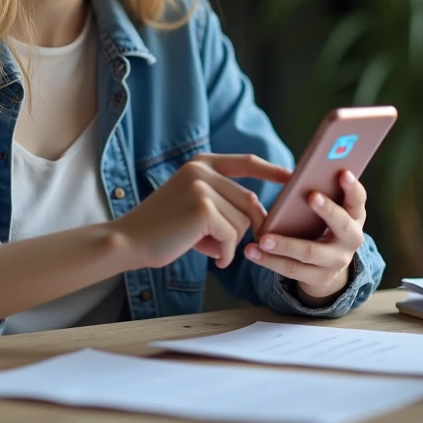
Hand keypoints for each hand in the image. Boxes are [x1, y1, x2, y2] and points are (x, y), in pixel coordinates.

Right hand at [111, 154, 292, 270]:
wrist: (129, 241)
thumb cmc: (164, 230)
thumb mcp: (195, 206)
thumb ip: (224, 203)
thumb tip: (260, 217)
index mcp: (201, 163)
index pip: (246, 162)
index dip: (272, 170)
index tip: (293, 176)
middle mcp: (202, 169)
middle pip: (249, 202)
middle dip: (250, 228)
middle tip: (233, 249)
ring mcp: (202, 186)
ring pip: (243, 221)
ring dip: (232, 244)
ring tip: (212, 252)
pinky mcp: (202, 208)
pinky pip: (232, 235)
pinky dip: (226, 253)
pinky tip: (212, 259)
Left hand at [244, 169, 365, 302]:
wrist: (327, 265)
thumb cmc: (322, 224)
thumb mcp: (328, 211)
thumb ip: (317, 194)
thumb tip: (290, 175)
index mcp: (354, 216)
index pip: (358, 199)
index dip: (352, 186)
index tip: (343, 172)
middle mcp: (352, 239)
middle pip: (342, 225)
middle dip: (328, 210)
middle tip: (311, 196)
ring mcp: (337, 261)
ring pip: (310, 252)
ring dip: (284, 245)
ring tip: (262, 238)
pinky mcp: (318, 277)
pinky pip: (292, 269)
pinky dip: (270, 260)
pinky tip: (252, 251)